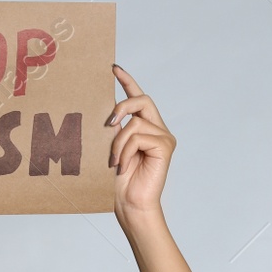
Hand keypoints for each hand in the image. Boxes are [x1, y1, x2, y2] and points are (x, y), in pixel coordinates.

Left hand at [108, 64, 174, 218]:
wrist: (130, 204)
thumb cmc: (118, 181)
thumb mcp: (111, 148)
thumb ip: (114, 128)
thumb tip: (106, 111)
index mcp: (144, 127)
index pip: (137, 98)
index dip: (127, 81)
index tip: (113, 67)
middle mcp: (157, 129)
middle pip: (142, 100)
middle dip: (122, 106)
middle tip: (109, 123)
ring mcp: (163, 137)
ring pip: (135, 123)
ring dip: (118, 142)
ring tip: (114, 161)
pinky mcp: (165, 146)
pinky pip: (139, 136)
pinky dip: (126, 150)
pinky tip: (122, 165)